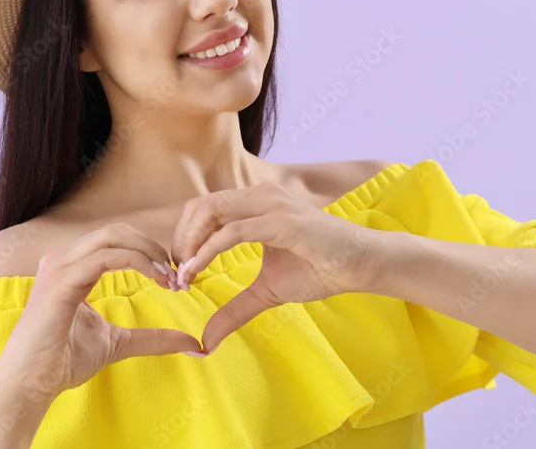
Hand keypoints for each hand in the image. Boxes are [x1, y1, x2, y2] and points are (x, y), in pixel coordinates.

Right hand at [0, 223, 201, 400]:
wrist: (29, 384)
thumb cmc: (63, 362)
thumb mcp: (118, 343)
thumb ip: (151, 338)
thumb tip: (192, 344)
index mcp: (72, 268)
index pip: (115, 241)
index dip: (148, 252)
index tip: (172, 278)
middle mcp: (63, 260)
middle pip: (117, 231)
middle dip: (151, 247)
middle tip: (174, 274)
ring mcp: (59, 267)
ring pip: (112, 237)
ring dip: (147, 253)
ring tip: (167, 278)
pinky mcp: (61, 280)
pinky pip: (106, 257)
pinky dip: (136, 262)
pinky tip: (153, 278)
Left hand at [170, 182, 383, 353]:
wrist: (361, 264)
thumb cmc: (319, 269)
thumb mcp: (267, 291)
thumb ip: (234, 309)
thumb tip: (207, 340)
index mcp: (254, 203)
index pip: (203, 209)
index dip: (184, 238)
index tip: (178, 272)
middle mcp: (259, 196)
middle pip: (199, 206)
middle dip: (180, 240)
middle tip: (174, 273)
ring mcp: (270, 204)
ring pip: (210, 212)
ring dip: (189, 244)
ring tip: (183, 274)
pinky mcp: (281, 220)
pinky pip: (232, 232)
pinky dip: (208, 252)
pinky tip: (197, 272)